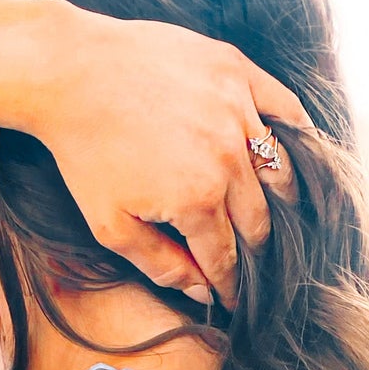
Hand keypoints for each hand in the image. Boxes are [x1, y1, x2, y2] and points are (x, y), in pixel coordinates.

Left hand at [0, 0, 311, 305]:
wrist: (73, 73)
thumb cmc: (86, 153)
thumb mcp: (111, 226)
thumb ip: (161, 265)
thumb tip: (203, 292)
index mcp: (198, 200)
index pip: (226, 257)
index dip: (229, 284)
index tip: (231, 298)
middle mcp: (227, 157)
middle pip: (257, 220)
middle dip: (253, 249)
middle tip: (247, 260)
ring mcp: (237, 110)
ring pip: (277, 170)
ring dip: (276, 200)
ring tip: (268, 214)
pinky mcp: (237, 71)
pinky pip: (285, 108)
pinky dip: (296, 135)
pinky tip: (293, 156)